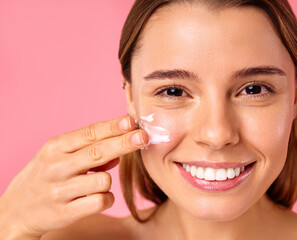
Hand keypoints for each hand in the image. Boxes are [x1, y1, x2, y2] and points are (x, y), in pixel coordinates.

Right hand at [0, 115, 147, 237]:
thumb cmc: (46, 176)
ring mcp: (60, 191)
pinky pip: (101, 202)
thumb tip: (120, 150)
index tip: (130, 121)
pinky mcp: (65, 213)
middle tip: (143, 137)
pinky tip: (96, 197)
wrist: (16, 210)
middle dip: (124, 143)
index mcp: (55, 147)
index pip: (89, 133)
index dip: (112, 127)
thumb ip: (87, 150)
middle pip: (98, 152)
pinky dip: (105, 199)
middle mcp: (56, 167)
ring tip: (95, 184)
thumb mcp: (58, 156)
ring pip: (103, 181)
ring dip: (108, 181)